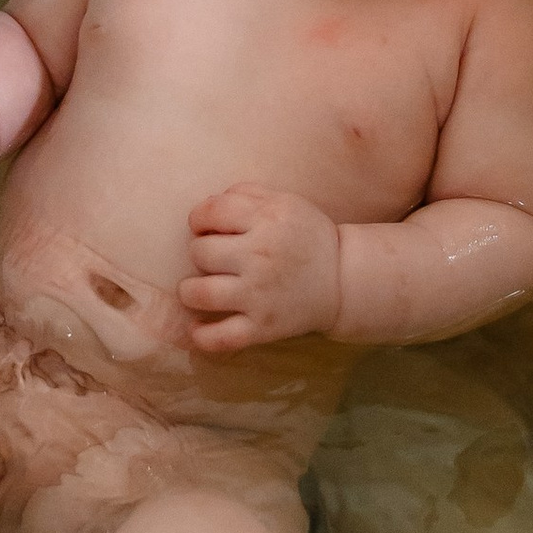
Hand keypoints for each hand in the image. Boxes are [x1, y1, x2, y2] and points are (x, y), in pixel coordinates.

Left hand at [180, 184, 343, 350]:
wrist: (342, 281)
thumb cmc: (307, 237)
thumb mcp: (285, 202)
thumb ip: (245, 194)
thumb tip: (207, 205)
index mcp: (267, 220)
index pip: (209, 213)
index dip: (199, 219)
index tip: (206, 228)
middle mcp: (260, 256)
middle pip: (200, 252)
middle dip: (201, 252)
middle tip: (214, 258)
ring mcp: (259, 295)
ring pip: (199, 293)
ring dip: (190, 290)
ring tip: (198, 289)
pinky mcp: (262, 327)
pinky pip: (220, 338)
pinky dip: (201, 335)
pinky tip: (197, 326)